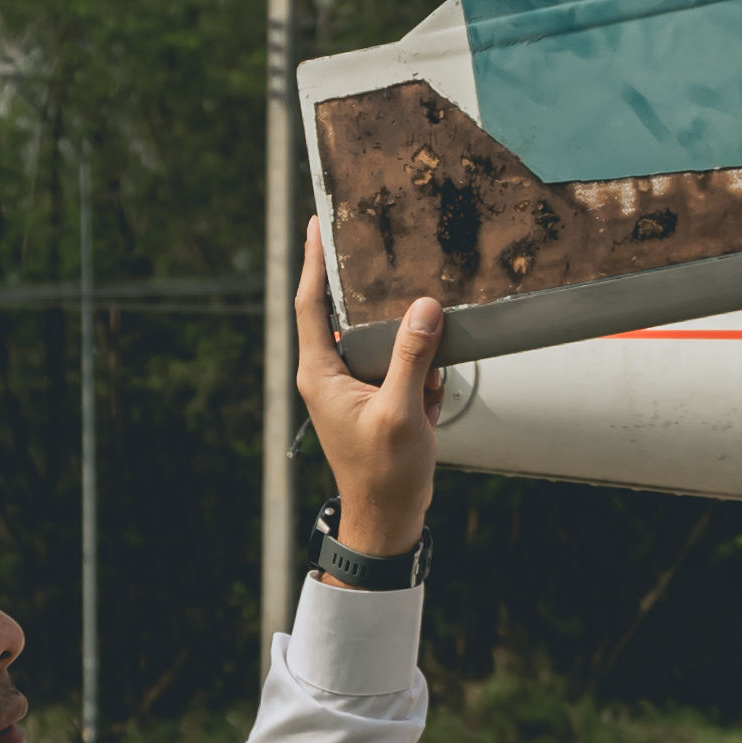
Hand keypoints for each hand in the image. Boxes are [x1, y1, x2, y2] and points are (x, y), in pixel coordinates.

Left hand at [294, 218, 442, 559]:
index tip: (317, 223)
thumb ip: (412, 358)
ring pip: (381, 340)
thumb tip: (423, 309)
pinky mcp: (377, 399)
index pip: (310, 303)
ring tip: (427, 342)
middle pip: (345, 313)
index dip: (313, 260)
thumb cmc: (384, 474)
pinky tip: (431, 395)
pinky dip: (420, 373)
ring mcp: (353, 387)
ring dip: (408, 342)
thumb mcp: (402, 412)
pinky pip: (401, 367)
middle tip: (384, 249)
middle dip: (371, 292)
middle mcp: (330, 375)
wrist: (388, 519)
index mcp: (320, 373)